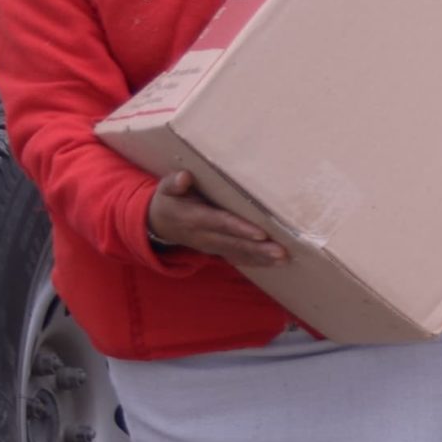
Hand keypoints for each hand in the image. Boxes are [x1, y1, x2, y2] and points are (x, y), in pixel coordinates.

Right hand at [146, 171, 285, 266]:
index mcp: (194, 218)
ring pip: (238, 254)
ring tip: (284, 259)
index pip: (221, 223)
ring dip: (261, 258)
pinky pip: (238, 258)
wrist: (157, 224)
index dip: (240, 229)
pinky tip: (275, 264)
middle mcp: (204, 236)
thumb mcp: (166, 189)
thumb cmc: (169, 200)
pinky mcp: (217, 250)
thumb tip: (184, 177)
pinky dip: (256, 262)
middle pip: (234, 243)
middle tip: (281, 252)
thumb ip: (174, 183)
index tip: (260, 233)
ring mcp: (211, 246)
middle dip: (258, 248)